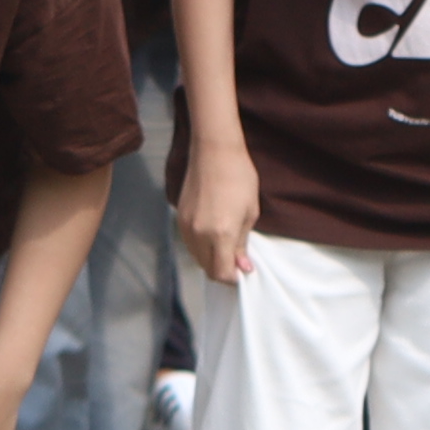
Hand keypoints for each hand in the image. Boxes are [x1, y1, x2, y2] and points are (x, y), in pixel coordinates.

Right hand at [172, 124, 259, 283]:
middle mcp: (199, 234)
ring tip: (226, 246)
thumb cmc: (239, 178)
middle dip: (222, 270)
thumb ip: (242, 243)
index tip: (242, 271)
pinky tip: (213, 235)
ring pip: (196, 257)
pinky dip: (201, 247)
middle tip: (236, 261)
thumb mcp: (250, 213)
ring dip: (211, 259)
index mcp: (221, 234)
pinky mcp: (179, 217)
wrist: (215, 152)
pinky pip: (190, 243)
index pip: (221, 272)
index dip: (232, 278)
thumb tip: (242, 266)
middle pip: (207, 268)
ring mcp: (186, 226)